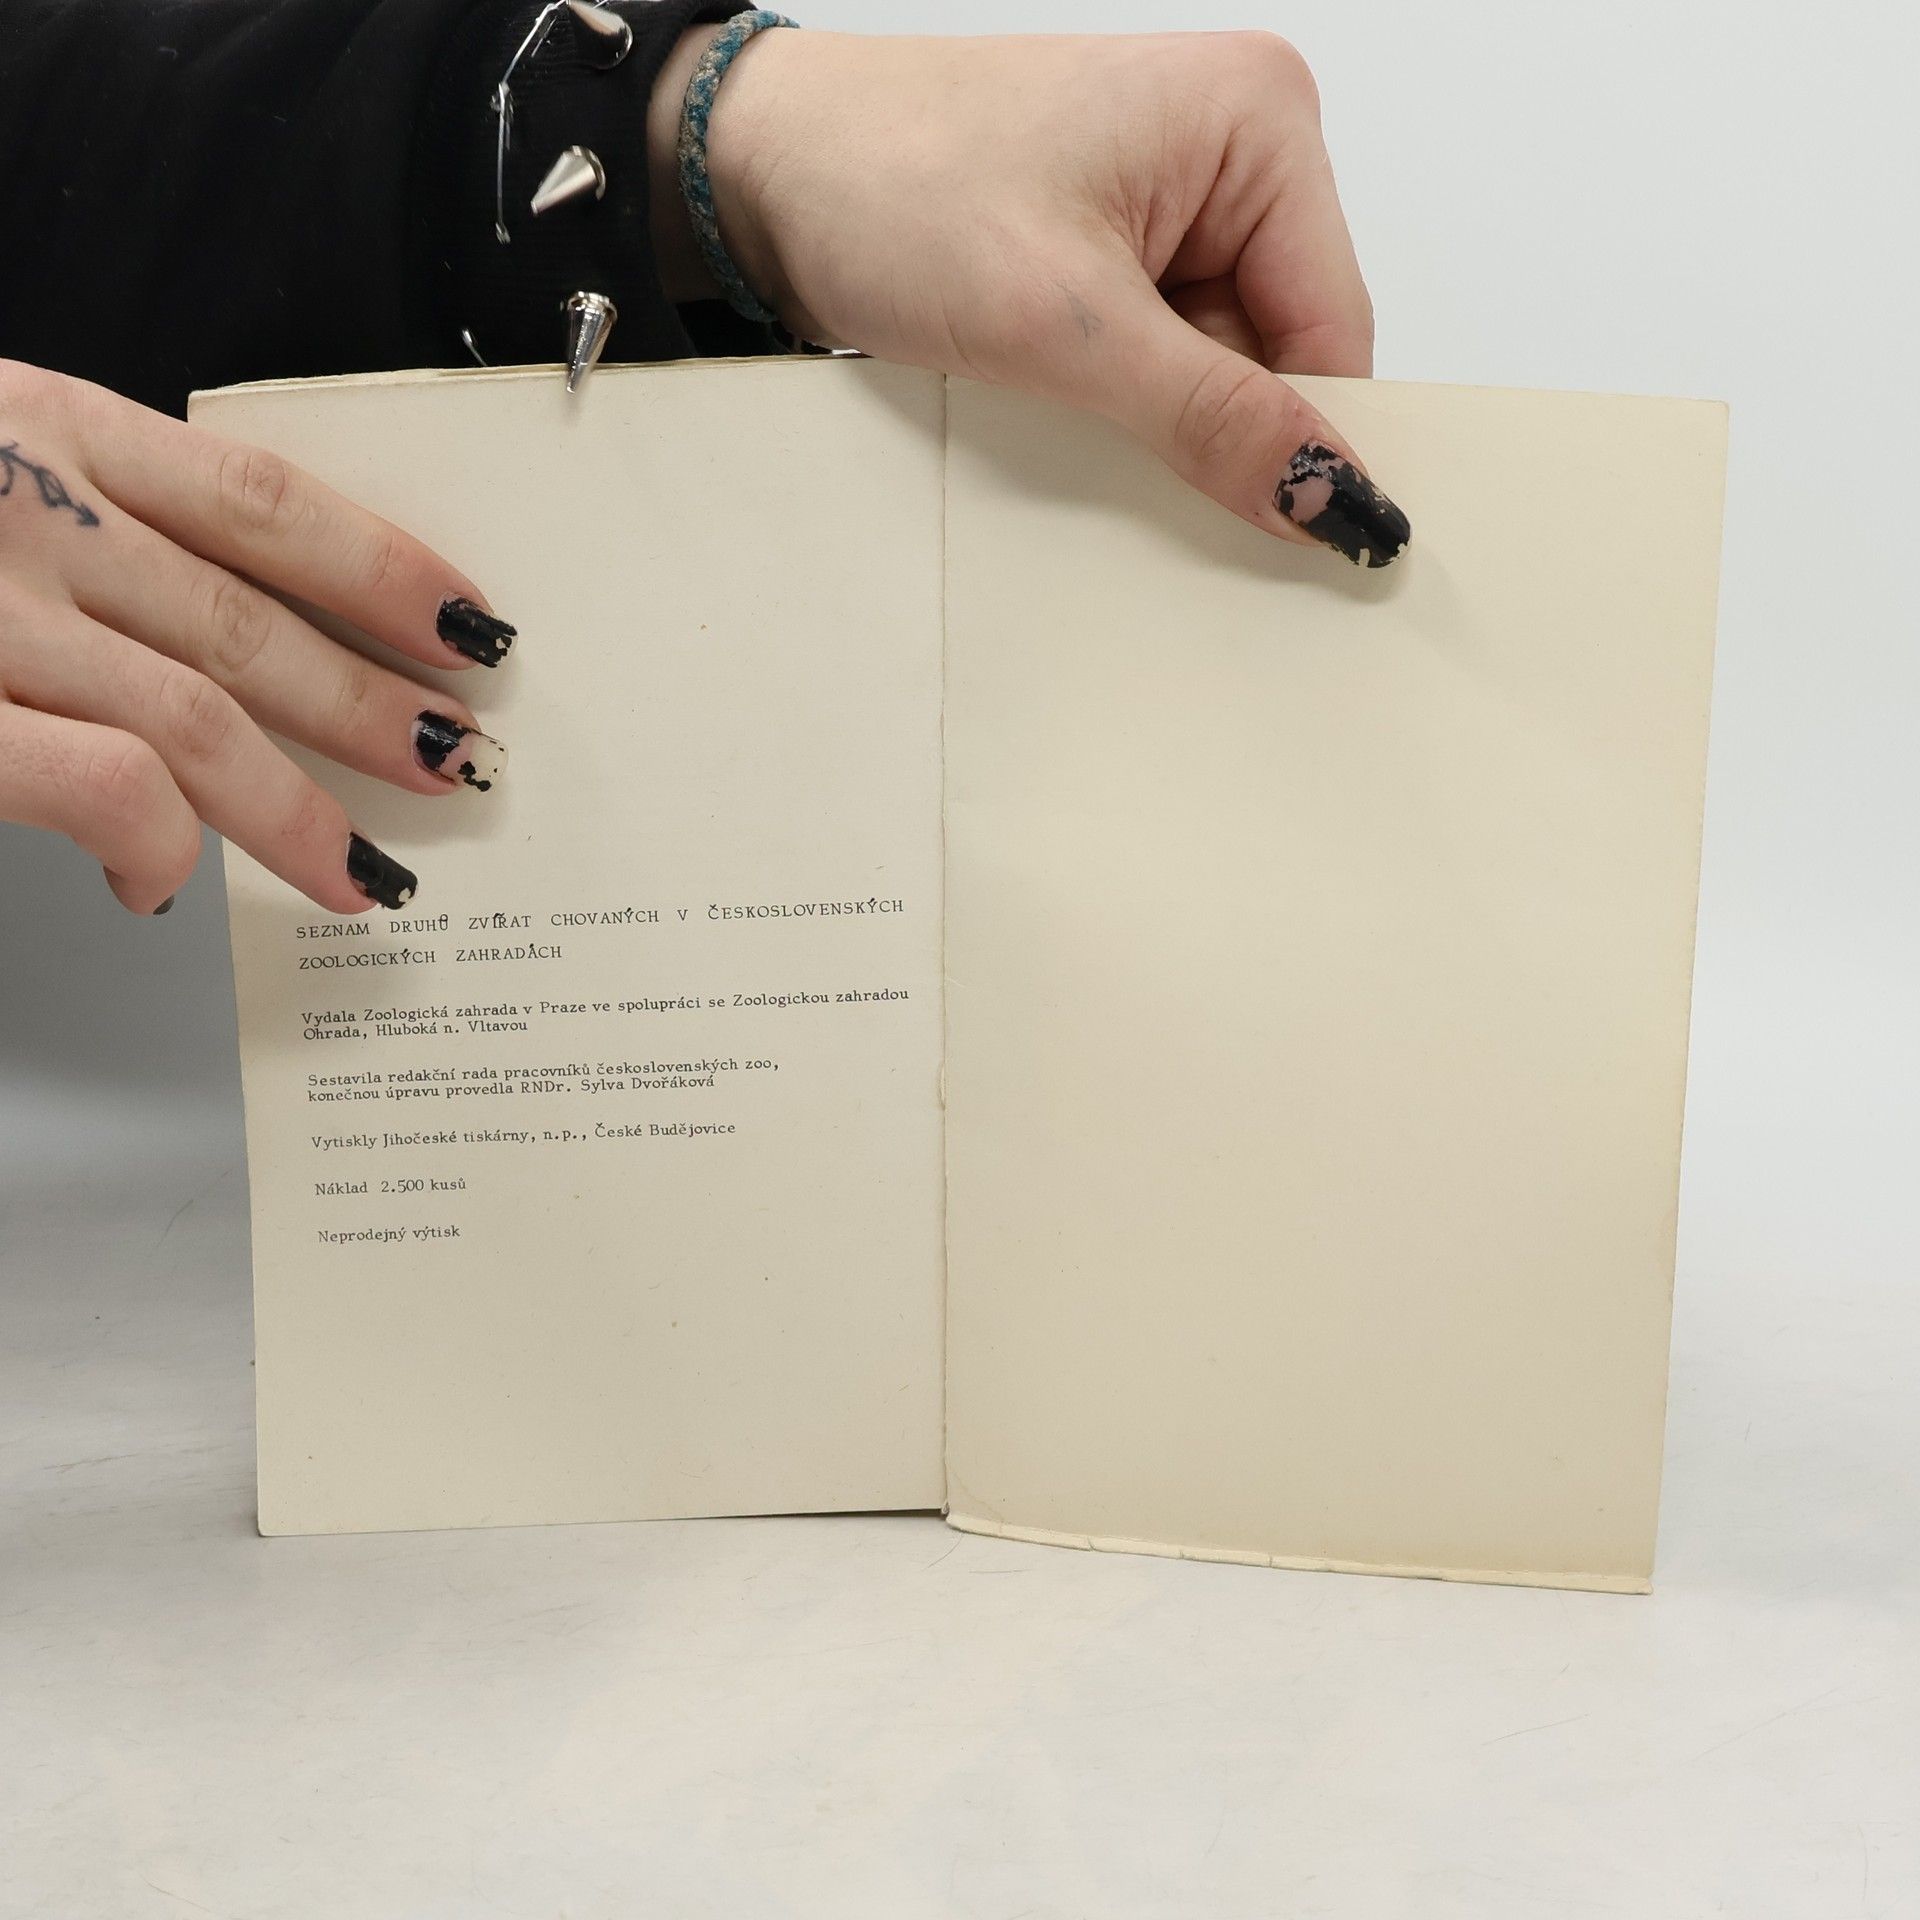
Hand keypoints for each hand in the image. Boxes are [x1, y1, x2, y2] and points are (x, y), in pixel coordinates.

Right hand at [0, 363, 513, 915]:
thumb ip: (81, 511)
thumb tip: (211, 611)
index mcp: (41, 424)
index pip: (264, 499)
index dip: (387, 568)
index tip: (470, 624)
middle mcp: (22, 504)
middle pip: (256, 618)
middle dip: (375, 705)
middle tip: (459, 762)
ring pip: (201, 714)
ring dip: (301, 808)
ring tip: (367, 872)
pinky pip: (100, 784)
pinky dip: (153, 843)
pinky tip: (158, 886)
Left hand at [681, 29, 1407, 568]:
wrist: (762, 172)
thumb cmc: (890, 184)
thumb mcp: (1064, 326)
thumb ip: (1211, 418)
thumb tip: (1335, 499)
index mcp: (1258, 122)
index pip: (1334, 328)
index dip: (1306, 439)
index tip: (1283, 540)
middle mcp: (1234, 151)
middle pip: (1282, 350)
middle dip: (1219, 427)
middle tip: (1132, 469)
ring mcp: (1175, 204)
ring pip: (1219, 367)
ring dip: (1159, 424)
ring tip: (1069, 419)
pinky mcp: (1118, 252)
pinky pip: (1161, 360)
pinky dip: (1123, 410)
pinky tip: (1064, 416)